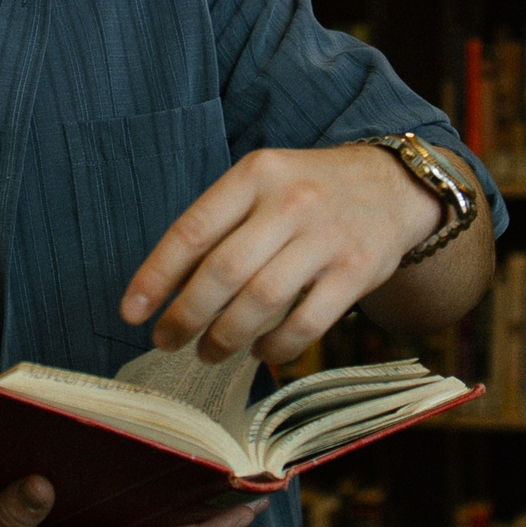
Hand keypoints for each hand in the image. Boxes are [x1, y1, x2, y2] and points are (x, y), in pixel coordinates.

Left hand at [120, 145, 441, 365]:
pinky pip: (306, 323)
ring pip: (261, 301)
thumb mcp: (261, 185)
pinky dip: (276, 347)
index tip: (132, 312)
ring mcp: (327, 237)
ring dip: (225, 337)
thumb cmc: (308, 192)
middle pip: (223, 271)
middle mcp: (290, 202)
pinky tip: (260, 352)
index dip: (155, 276)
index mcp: (255, 175)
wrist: (393, 186)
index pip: (193, 230)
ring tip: (208, 352)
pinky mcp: (357, 272)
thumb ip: (218, 226)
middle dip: (186, 315)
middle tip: (167, 340)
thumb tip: (163, 287)